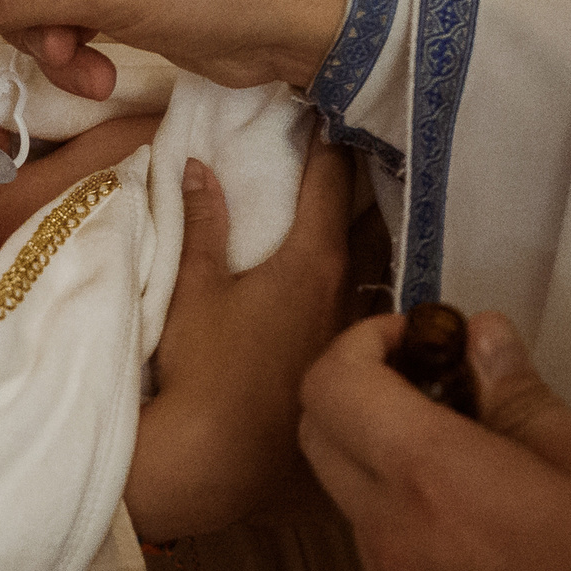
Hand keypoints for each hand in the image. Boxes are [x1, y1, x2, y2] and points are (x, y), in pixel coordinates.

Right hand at [124, 142, 353, 541]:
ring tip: (366, 210)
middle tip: (359, 149)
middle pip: (369, 221)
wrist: (216, 458)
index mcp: (312, 261)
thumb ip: (202, 222)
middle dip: (364, 186)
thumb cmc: (203, 368)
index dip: (329, 143)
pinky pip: (371, 311)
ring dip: (371, 238)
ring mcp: (352, 333)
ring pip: (376, 269)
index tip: (329, 112)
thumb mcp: (195, 288)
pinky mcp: (347, 367)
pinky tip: (360, 288)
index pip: (330, 182)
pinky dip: (367, 286)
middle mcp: (346, 292)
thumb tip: (199, 165)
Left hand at [299, 311, 570, 570]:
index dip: (360, 340)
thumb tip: (483, 338)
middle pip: (317, 435)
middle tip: (429, 382)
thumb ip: (524, 397)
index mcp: (431, 476)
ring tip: (468, 461)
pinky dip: (406, 524)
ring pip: (351, 502)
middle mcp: (390, 535)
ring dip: (383, 462)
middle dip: (356, 389)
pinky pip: (383, 562)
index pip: (331, 383)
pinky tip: (477, 532)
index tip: (416, 335)